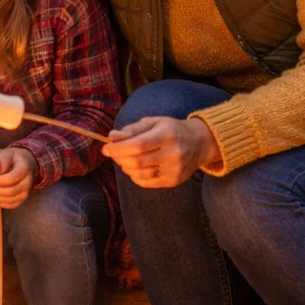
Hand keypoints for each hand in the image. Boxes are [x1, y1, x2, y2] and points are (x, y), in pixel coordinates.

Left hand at [0, 147, 36, 209]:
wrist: (20, 165)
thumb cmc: (10, 159)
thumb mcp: (5, 154)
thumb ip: (1, 161)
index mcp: (24, 168)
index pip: (10, 179)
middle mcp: (28, 182)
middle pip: (10, 192)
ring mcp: (25, 193)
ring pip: (9, 200)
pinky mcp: (20, 200)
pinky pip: (9, 205)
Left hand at [102, 116, 219, 188]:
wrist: (199, 143)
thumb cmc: (172, 130)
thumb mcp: (154, 122)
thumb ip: (132, 129)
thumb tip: (112, 137)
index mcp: (167, 134)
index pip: (137, 145)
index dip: (118, 148)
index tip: (106, 148)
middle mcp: (173, 153)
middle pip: (137, 161)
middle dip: (119, 158)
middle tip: (113, 153)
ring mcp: (175, 169)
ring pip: (140, 174)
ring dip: (126, 167)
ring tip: (125, 159)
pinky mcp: (174, 181)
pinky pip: (147, 182)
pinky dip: (135, 176)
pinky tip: (135, 168)